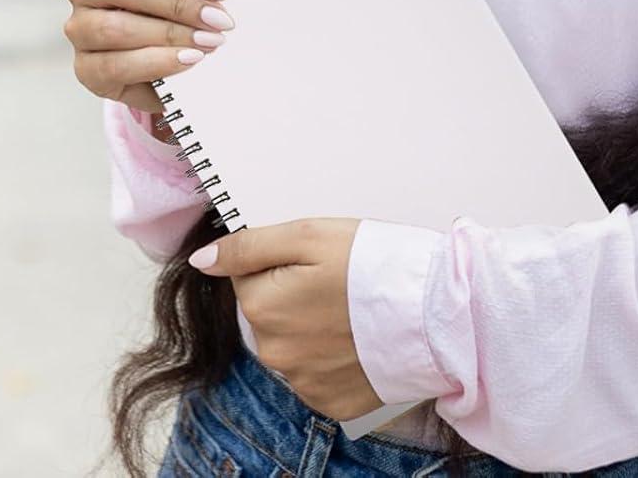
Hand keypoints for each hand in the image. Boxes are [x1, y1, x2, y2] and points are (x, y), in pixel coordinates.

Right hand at [62, 0, 234, 113]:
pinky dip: (156, 63)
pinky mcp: (86, 68)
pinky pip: (111, 66)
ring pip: (113, 28)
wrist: (204, 32)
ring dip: (170, 35)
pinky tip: (188, 61)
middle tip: (218, 19)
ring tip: (208, 42)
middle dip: (177, 3)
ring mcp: (79, 27)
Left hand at [188, 218, 380, 420]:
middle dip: (294, 295)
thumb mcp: (309, 234)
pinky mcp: (331, 402)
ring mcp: (302, 382)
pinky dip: (332, 356)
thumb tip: (203, 259)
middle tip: (338, 281)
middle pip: (268, 312)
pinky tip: (358, 338)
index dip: (282, 261)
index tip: (316, 260)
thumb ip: (250, 246)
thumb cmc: (376, 265)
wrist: (433, 314)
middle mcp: (274, 352)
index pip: (248, 276)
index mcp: (262, 307)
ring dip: (313, 326)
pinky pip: (316, 373)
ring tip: (354, 309)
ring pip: (292, 343)